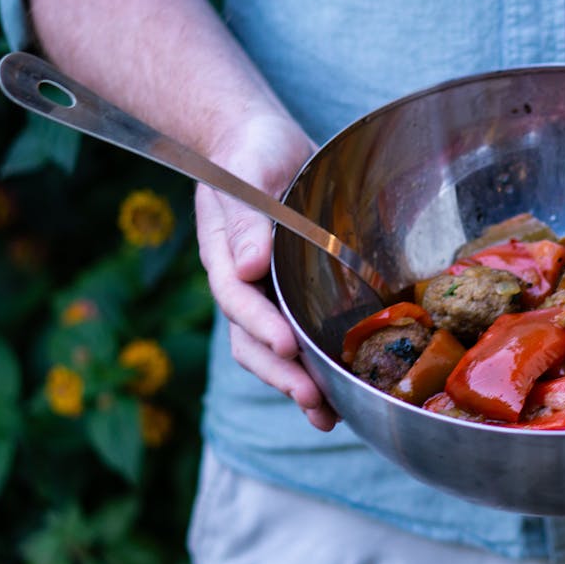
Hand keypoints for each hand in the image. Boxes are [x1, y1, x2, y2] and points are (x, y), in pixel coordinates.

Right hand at [193, 115, 339, 430]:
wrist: (260, 146)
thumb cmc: (251, 153)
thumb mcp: (248, 171)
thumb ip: (247, 216)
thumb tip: (249, 265)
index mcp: (225, 255)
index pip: (237, 298)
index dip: (259, 324)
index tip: (285, 345)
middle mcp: (243, 283)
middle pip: (251, 340)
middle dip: (280, 374)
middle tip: (313, 400)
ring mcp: (265, 295)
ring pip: (272, 351)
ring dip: (297, 385)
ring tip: (327, 417)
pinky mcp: (291, 297)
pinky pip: (298, 339)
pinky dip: (314, 369)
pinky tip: (340, 396)